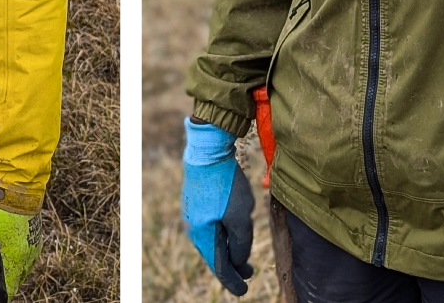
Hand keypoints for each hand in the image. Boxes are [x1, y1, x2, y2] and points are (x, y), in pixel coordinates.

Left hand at [0, 197, 38, 300]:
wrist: (15, 178)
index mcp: (15, 257)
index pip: (6, 290)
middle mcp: (29, 253)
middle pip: (14, 281)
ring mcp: (34, 242)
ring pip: (21, 269)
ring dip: (5, 277)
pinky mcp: (34, 231)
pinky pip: (25, 256)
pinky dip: (12, 264)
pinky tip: (2, 259)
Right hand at [182, 117, 255, 295]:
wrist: (207, 153)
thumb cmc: (226, 185)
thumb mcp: (240, 217)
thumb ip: (240, 243)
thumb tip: (238, 260)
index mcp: (204, 236)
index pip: (219, 266)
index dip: (232, 280)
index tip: (243, 291)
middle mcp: (195, 229)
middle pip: (215, 255)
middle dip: (233, 266)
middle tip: (249, 273)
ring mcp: (194, 216)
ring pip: (213, 240)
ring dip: (229, 250)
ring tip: (243, 256)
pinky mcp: (197, 205)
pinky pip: (211, 227)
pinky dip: (223, 235)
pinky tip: (231, 233)